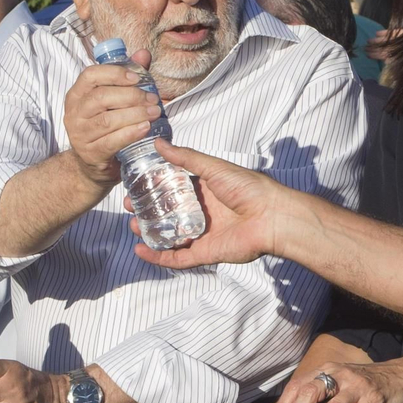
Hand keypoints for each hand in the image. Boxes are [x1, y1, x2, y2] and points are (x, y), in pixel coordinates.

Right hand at [63, 48, 160, 186]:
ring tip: (155, 112)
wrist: (95, 162)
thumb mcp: (117, 99)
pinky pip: (110, 141)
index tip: (137, 77)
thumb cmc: (110, 123)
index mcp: (78, 94)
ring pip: (106, 120)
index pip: (90, 75)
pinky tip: (146, 128)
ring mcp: (80, 134)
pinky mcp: (90, 153)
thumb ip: (130, 76)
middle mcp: (74, 113)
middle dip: (131, 96)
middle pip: (101, 97)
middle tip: (154, 99)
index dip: (114, 73)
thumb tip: (143, 53)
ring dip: (134, 114)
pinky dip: (130, 133)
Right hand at [129, 140, 283, 268]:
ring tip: (134, 225)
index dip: (152, 189)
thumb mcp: (215, 168)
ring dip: (150, 233)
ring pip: (169, 236)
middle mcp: (203, 212)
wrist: (272, 217)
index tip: (133, 186)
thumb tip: (159, 143)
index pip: (172, 190)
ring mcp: (203, 234)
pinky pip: (177, 258)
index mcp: (205, 191)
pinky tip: (140, 250)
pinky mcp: (206, 253)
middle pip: (168, 214)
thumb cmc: (249, 189)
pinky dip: (158, 257)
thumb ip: (186, 158)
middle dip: (147, 211)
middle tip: (130, 206)